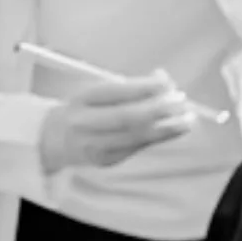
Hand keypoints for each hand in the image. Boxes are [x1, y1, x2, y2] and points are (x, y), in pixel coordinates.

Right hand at [40, 72, 195, 174]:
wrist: (53, 139)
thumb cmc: (84, 109)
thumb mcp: (97, 92)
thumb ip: (129, 87)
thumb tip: (164, 79)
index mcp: (81, 99)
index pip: (114, 92)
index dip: (143, 87)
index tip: (167, 83)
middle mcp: (84, 123)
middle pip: (126, 117)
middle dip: (159, 109)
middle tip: (182, 101)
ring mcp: (94, 145)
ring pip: (135, 136)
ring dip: (167, 127)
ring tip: (188, 119)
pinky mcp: (106, 161)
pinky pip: (137, 147)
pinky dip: (159, 137)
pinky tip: (174, 130)